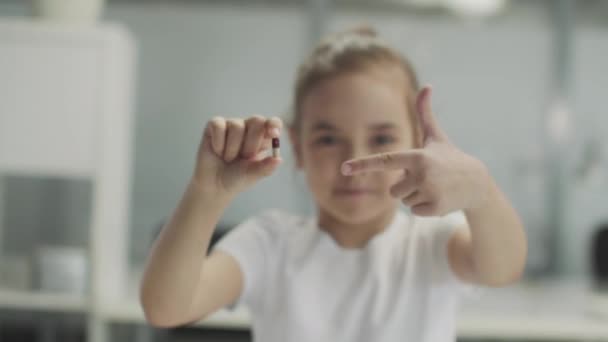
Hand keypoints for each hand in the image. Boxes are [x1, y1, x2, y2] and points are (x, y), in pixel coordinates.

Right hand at [192, 115, 282, 195]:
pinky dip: (218, 142)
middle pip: (257, 120)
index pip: (273, 123)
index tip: (273, 133)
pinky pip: (218, 126)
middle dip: (251, 142)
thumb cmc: (236, 178)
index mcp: (263, 138)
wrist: (214, 185)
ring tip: (228, 159)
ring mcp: (231, 125)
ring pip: (236, 125)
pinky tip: (217, 151)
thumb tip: (279, 159)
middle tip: (245, 157)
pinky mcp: (214, 125)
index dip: (274, 124)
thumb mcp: (253, 175)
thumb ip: (266, 168)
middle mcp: (249, 128)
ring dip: (232, 148)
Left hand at [341, 86, 489, 215]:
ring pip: (404, 202)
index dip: (363, 164)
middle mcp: (422, 174)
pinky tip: (440, 198)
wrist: (477, 183)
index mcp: (417, 156)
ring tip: (434, 187)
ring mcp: (429, 191)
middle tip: (426, 179)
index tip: (344, 168)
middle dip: (405, 188)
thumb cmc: (450, 157)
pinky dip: (425, 208)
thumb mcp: (436, 137)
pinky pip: (415, 212)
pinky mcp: (435, 207)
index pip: (385, 160)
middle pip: (392, 190)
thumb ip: (425, 113)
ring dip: (415, 197)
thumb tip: (426, 85)